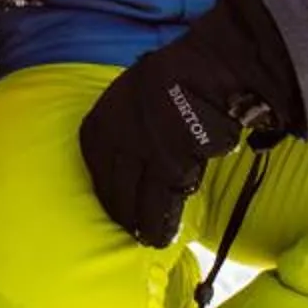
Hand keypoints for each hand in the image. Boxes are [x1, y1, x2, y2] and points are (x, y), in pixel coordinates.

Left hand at [77, 0, 300, 246]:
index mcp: (106, 112)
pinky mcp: (169, 165)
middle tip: (126, 225)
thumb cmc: (183, 74)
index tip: (110, 197)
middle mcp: (116, 134)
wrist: (213, 69)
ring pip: (135, 197)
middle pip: (112, 182)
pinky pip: (163, 201)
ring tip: (146, 238)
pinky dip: (162, 221)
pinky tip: (161, 235)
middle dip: (118, 207)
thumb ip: (131, 115)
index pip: (95, 157)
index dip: (103, 181)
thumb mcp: (140, 87)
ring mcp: (141, 151)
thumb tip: (134, 136)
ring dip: (139, 221)